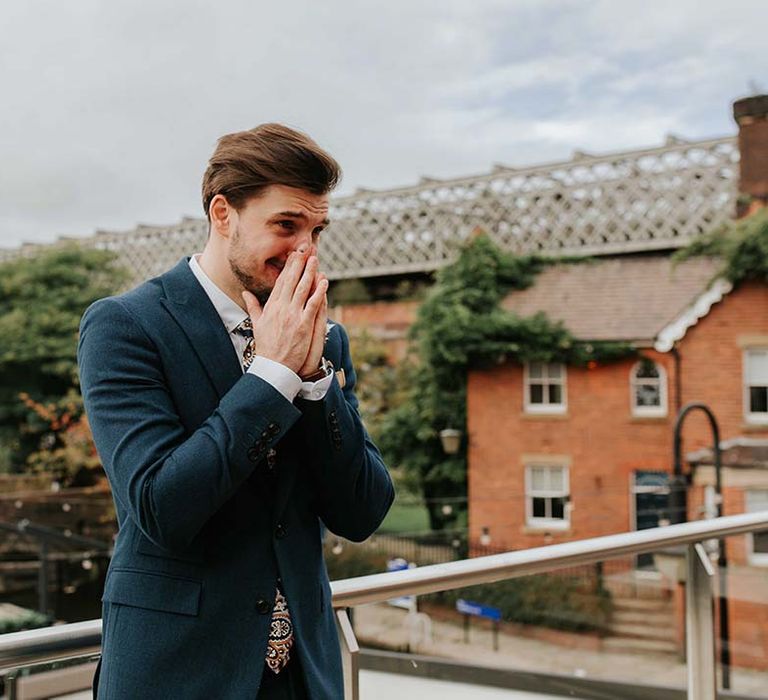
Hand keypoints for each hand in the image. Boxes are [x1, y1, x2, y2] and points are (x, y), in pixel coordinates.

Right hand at [241, 250, 327, 373]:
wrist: (273, 366)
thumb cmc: (266, 347)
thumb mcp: (257, 324)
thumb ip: (253, 306)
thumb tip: (245, 293)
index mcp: (271, 307)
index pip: (281, 281)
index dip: (289, 266)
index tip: (294, 254)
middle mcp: (281, 308)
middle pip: (292, 280)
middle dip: (299, 263)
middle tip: (306, 248)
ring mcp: (292, 316)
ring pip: (303, 289)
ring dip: (310, 272)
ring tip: (315, 258)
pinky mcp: (303, 325)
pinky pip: (313, 304)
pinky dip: (319, 292)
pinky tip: (324, 281)